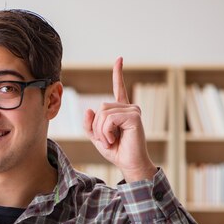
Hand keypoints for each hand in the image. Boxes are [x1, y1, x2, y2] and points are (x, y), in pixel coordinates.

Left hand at [83, 57, 156, 181]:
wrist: (128, 163)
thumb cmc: (115, 151)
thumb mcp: (96, 137)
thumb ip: (90, 124)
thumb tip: (89, 109)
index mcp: (120, 111)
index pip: (119, 88)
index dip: (118, 74)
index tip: (119, 59)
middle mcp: (128, 107)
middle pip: (100, 108)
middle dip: (97, 127)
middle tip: (106, 140)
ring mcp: (133, 110)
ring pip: (103, 113)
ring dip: (101, 131)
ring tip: (110, 141)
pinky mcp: (134, 116)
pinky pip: (110, 119)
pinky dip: (106, 131)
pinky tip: (113, 139)